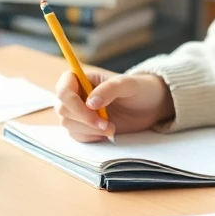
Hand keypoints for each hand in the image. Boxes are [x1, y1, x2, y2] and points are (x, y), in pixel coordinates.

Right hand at [53, 66, 174, 141]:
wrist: (151, 106)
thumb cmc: (140, 89)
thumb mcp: (128, 85)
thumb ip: (109, 90)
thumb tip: (90, 103)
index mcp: (82, 78)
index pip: (63, 88)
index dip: (71, 101)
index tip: (92, 109)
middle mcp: (77, 95)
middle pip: (63, 109)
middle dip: (83, 119)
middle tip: (106, 123)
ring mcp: (80, 112)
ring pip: (68, 124)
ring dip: (88, 130)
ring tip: (111, 128)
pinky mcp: (86, 127)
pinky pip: (77, 135)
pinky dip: (91, 137)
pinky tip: (107, 133)